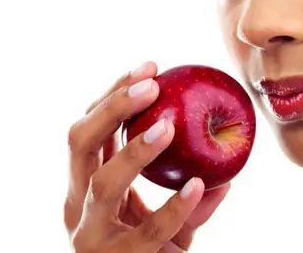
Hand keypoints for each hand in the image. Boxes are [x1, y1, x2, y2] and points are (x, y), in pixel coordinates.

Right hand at [64, 62, 230, 251]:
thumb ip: (188, 198)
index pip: (90, 128)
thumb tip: (225, 172)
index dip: (114, 94)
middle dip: (112, 107)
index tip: (151, 67)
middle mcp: (77, 205)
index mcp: (83, 185)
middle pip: (80, 143)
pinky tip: (198, 186)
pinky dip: (173, 207)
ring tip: (168, 127)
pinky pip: (147, 231)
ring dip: (136, 150)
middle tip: (152, 85)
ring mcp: (90, 236)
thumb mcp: (165, 221)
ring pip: (102, 183)